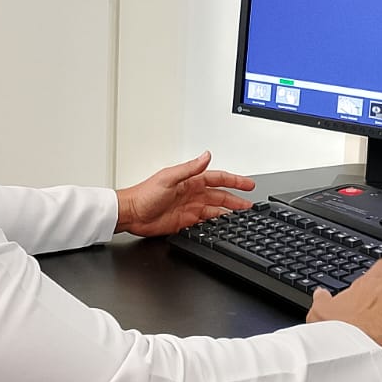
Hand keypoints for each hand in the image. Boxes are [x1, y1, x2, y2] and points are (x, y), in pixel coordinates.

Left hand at [115, 151, 254, 236]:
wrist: (131, 213)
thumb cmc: (144, 194)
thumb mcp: (168, 178)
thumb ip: (189, 168)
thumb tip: (206, 155)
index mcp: (190, 181)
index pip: (218, 178)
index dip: (234, 180)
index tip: (248, 183)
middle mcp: (192, 193)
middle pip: (220, 195)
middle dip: (236, 198)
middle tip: (250, 203)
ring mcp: (189, 208)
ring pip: (215, 209)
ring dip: (229, 211)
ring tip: (242, 215)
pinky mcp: (185, 221)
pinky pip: (205, 222)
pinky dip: (216, 223)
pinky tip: (224, 225)